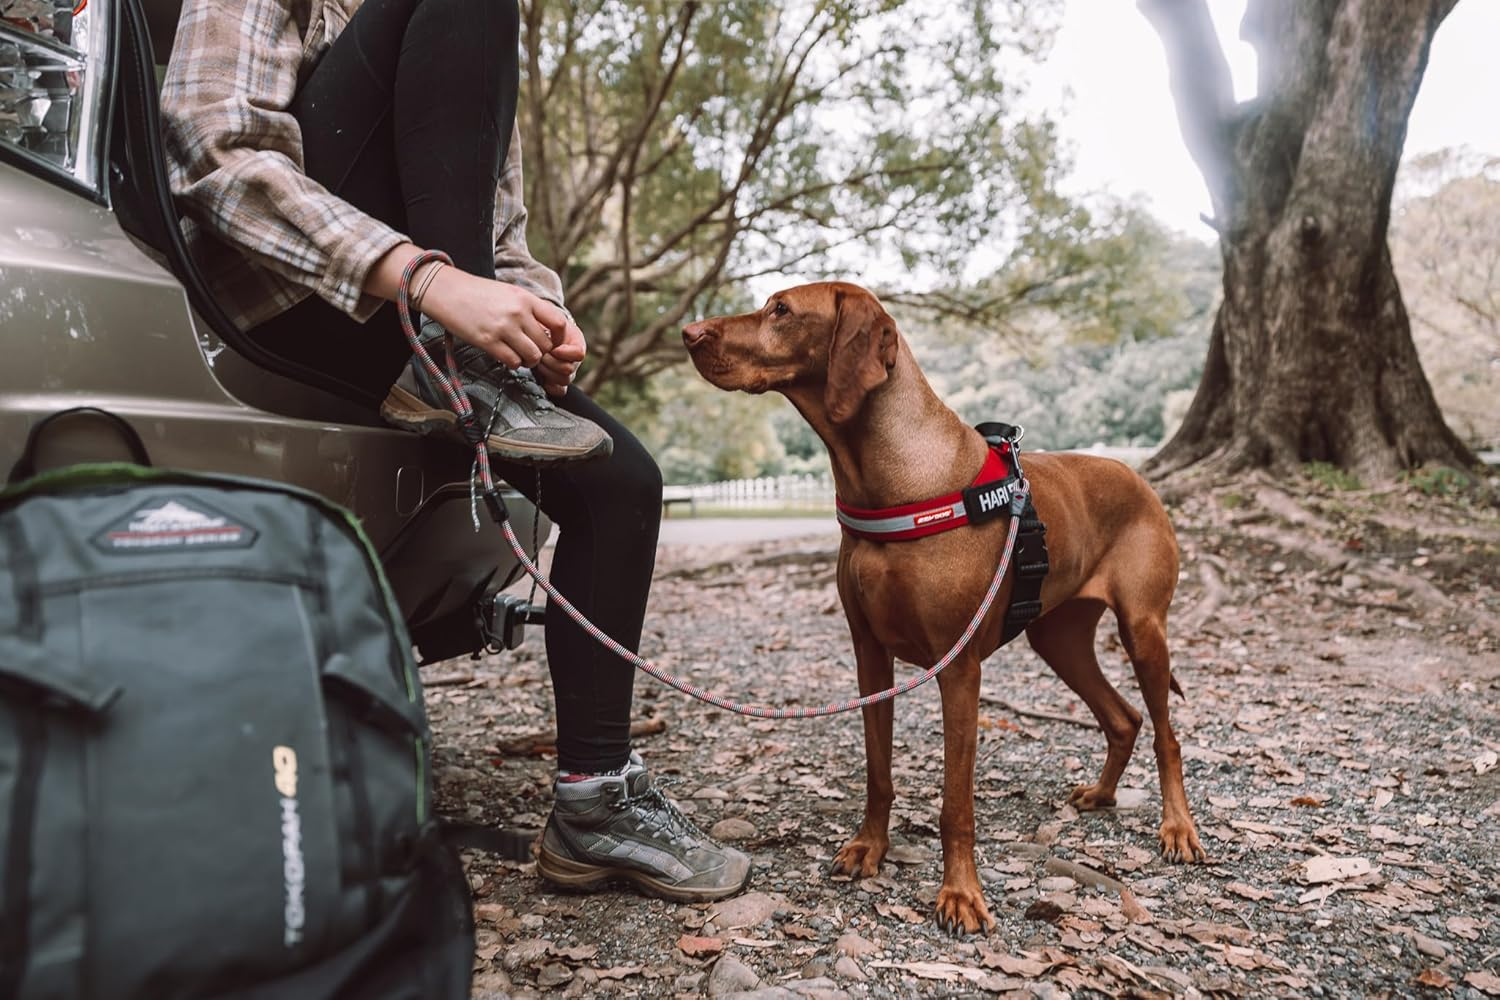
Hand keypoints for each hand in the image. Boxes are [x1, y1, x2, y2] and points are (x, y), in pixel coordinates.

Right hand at [418, 267, 566, 369]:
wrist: (447, 291)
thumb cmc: (479, 293)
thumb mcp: (510, 293)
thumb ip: (529, 309)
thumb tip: (548, 331)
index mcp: (526, 299)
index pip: (559, 323)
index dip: (559, 338)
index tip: (551, 342)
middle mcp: (518, 313)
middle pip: (546, 345)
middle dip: (541, 353)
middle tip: (531, 350)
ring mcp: (503, 328)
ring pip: (532, 356)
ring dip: (528, 360)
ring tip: (519, 354)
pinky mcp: (488, 341)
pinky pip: (513, 362)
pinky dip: (513, 363)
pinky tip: (506, 356)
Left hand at [534, 315, 585, 396]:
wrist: (535, 331)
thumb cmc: (543, 324)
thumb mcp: (550, 319)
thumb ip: (556, 326)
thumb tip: (555, 347)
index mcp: (576, 343)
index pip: (578, 354)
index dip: (565, 353)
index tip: (553, 348)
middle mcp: (574, 360)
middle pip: (569, 369)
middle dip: (551, 362)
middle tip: (540, 355)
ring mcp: (567, 372)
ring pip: (564, 380)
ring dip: (548, 372)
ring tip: (538, 363)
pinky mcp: (558, 382)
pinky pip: (560, 391)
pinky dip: (551, 386)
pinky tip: (543, 379)